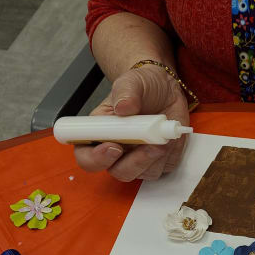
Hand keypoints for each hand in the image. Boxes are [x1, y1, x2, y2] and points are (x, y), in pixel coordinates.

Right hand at [74, 64, 189, 180]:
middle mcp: (117, 150)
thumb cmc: (143, 87)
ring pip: (142, 173)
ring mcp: (138, 158)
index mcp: (99, 132)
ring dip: (154, 157)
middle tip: (149, 145)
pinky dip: (169, 155)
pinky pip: (163, 168)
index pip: (86, 156)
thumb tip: (123, 107)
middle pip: (118, 171)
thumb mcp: (132, 81)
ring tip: (162, 135)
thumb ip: (125, 92)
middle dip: (135, 161)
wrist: (166, 90)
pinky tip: (169, 137)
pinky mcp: (159, 161)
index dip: (96, 158)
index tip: (114, 147)